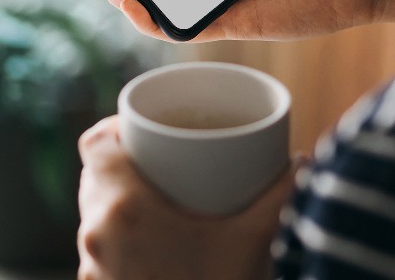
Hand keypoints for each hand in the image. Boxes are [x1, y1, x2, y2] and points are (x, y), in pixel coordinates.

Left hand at [77, 116, 295, 279]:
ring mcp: (92, 271)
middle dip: (124, 165)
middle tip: (161, 162)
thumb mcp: (252, 246)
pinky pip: (99, 255)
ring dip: (119, 206)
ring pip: (93, 219)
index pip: (94, 144)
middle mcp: (95, 235)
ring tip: (158, 203)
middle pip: (92, 178)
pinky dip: (119, 243)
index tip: (143, 131)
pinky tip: (151, 248)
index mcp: (122, 208)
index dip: (114, 129)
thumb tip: (302, 164)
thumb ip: (279, 199)